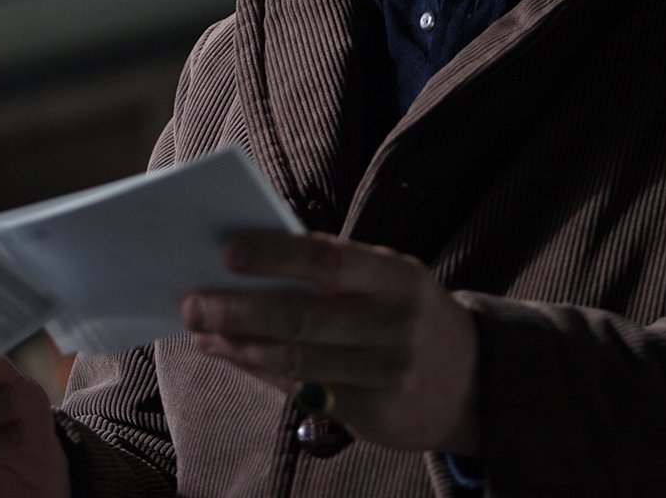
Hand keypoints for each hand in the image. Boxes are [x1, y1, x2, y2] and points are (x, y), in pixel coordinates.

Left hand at [182, 231, 480, 453]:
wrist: (472, 383)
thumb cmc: (407, 315)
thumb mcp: (389, 283)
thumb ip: (334, 273)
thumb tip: (250, 261)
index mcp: (398, 279)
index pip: (328, 261)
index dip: (275, 256)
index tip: (227, 252)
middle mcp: (394, 326)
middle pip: (302, 318)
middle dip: (239, 310)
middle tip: (193, 302)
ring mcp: (384, 374)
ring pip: (295, 361)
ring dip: (239, 345)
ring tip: (201, 330)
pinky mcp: (372, 414)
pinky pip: (302, 389)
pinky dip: (260, 369)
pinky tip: (232, 354)